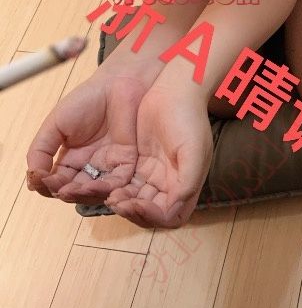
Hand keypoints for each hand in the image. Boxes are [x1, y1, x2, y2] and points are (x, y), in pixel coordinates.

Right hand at [26, 73, 149, 203]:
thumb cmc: (86, 100)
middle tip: (60, 189)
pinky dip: (108, 189)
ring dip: (85, 193)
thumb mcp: (56, 125)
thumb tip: (32, 176)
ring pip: (96, 190)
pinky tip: (96, 187)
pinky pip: (119, 182)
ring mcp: (109, 166)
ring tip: (75, 190)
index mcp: (70, 160)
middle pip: (76, 191)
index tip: (41, 180)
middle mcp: (89, 167)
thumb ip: (42, 150)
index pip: (56, 182)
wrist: (117, 86)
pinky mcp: (128, 163)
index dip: (47, 185)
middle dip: (66, 192)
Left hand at [105, 85, 212, 227]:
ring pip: (133, 200)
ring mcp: (152, 176)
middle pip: (149, 213)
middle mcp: (169, 186)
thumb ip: (187, 182)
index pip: (169, 217)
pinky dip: (112, 188)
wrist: (174, 91)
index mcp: (186, 187)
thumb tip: (174, 207)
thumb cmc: (189, 119)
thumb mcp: (194, 151)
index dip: (152, 217)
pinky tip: (101, 184)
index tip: (136, 204)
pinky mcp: (137, 164)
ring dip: (120, 202)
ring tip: (108, 195)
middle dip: (132, 211)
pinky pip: (123, 184)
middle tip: (116, 201)